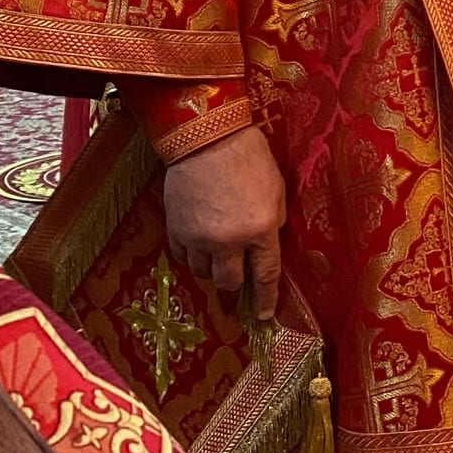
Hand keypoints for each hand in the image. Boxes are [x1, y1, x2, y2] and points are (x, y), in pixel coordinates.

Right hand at [163, 126, 285, 321]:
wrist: (206, 137)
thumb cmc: (249, 157)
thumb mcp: (276, 190)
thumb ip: (272, 222)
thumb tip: (265, 243)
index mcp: (260, 231)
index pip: (266, 276)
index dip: (267, 299)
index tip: (265, 315)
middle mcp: (229, 241)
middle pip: (230, 283)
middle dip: (235, 291)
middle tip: (236, 295)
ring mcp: (199, 238)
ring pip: (204, 273)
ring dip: (213, 270)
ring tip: (217, 260)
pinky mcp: (176, 229)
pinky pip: (184, 257)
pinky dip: (192, 257)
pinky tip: (198, 247)